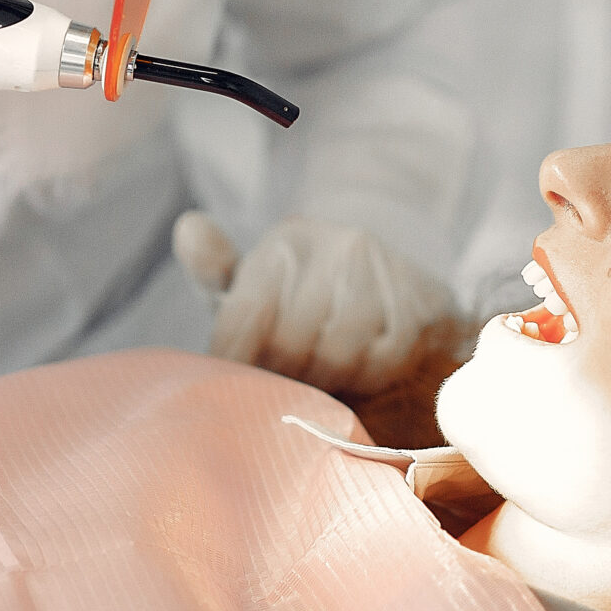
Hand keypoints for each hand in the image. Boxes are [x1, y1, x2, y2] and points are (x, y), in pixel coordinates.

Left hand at [177, 212, 464, 394]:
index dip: (237, 361)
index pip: (245, 315)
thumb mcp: (256, 278)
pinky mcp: (423, 303)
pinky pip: (383, 362)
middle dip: (283, 374)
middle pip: (289, 343)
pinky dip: (367, 378)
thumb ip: (214, 266)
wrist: (396, 281)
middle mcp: (337, 244)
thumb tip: (187, 228)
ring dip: (325, 379)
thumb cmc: (307, 292)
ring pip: (335, 355)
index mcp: (286, 241)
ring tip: (321, 377)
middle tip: (286, 382)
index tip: (238, 379)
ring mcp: (385, 273)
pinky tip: (360, 370)